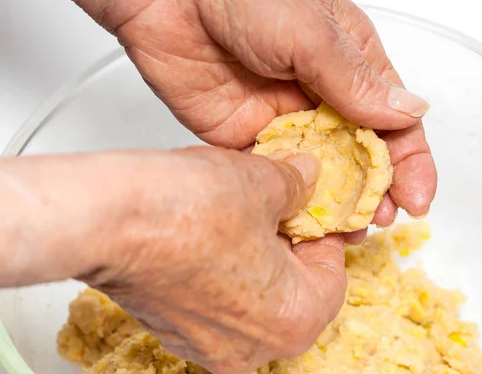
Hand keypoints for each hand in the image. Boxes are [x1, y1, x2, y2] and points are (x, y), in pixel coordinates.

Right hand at [0, 148, 344, 372]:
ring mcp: (208, 345)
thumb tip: (307, 178)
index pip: (333, 273)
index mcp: (292, 319)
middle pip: (294, 289)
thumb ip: (298, 184)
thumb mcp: (263, 181)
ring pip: (254, 296)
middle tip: (279, 205)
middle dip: (289, 243)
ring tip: (240, 214)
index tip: (313, 206)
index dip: (324, 229)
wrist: (104, 220)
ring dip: (255, 256)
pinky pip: (217, 302)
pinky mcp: (173, 331)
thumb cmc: (183, 211)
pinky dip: (222, 271)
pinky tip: (207, 234)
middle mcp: (251, 347)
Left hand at [51, 0, 436, 230]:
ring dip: (334, 204)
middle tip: (378, 220)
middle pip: (359, 155)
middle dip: (374, 191)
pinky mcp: (243, 139)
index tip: (416, 199)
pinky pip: (274, 177)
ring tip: (344, 231)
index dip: (410, 162)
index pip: (393, 121)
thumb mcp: (312, 31)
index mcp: (350, 65)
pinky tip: (300, 223)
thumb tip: (409, 114)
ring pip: (319, 173)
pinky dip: (289, 202)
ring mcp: (282, 120)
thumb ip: (355, 82)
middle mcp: (320, 96)